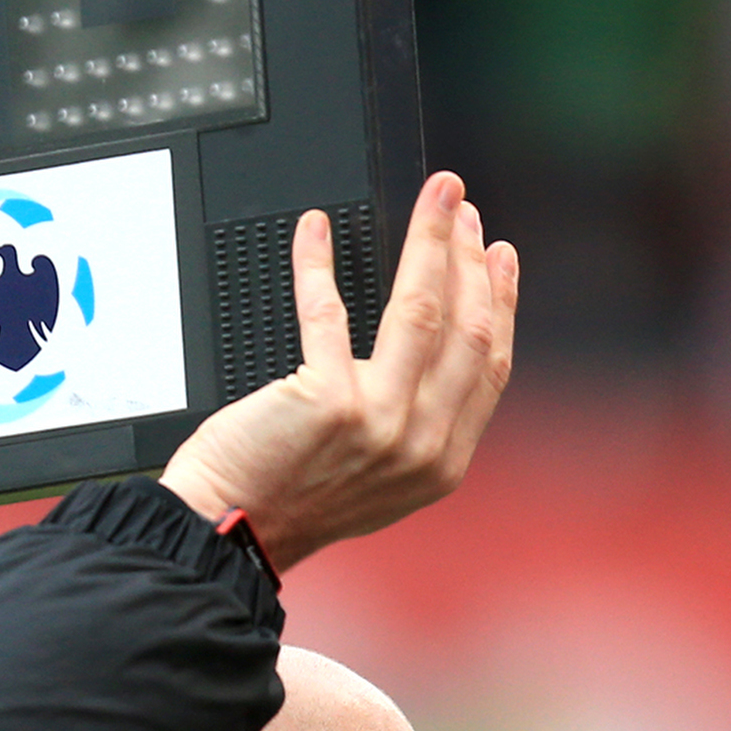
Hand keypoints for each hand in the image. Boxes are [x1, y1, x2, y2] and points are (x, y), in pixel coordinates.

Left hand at [158, 171, 518, 570]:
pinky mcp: (326, 403)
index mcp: (441, 463)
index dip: (500, 302)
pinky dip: (316, 263)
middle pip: (466, 329)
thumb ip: (415, 427)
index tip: (499, 257)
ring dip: (430, 242)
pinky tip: (314, 231)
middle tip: (462, 206)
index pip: (490, 367)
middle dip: (469, 257)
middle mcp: (420, 445)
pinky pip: (328, 312)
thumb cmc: (288, 499)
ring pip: (419, 310)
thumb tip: (436, 348)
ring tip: (433, 200)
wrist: (230, 531)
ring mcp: (378, 423)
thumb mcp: (379, 480)